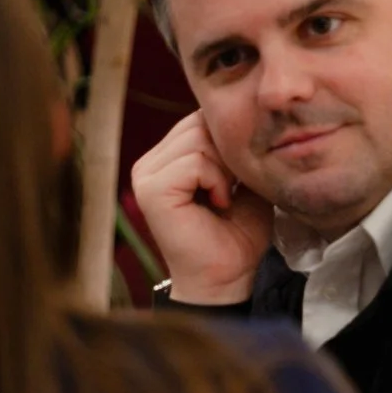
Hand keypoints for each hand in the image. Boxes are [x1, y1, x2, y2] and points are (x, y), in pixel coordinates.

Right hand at [130, 111, 272, 304]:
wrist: (226, 277)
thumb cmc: (235, 234)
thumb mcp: (240, 179)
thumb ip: (233, 148)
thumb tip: (246, 115)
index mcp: (165, 158)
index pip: (197, 119)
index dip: (227, 140)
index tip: (238, 177)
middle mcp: (148, 164)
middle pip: (196, 123)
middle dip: (226, 152)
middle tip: (234, 188)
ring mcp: (145, 176)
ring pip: (196, 139)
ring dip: (223, 169)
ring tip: (226, 197)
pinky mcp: (151, 191)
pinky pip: (193, 162)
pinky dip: (216, 181)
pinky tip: (220, 203)